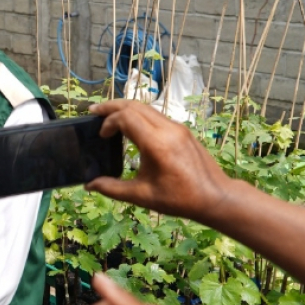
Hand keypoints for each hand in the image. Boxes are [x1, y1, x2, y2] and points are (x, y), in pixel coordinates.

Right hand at [86, 100, 233, 225]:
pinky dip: (138, 115)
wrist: (215, 197)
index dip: (108, 122)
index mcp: (156, 143)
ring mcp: (177, 127)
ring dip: (125, 109)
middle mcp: (167, 129)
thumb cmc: (179, 198)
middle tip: (93, 111)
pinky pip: (156, 115)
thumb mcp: (143, 196)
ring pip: (146, 108)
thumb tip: (89, 185)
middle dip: (111, 106)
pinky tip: (131, 126)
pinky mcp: (182, 130)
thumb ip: (113, 189)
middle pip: (134, 105)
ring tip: (108, 115)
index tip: (101, 136)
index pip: (126, 117)